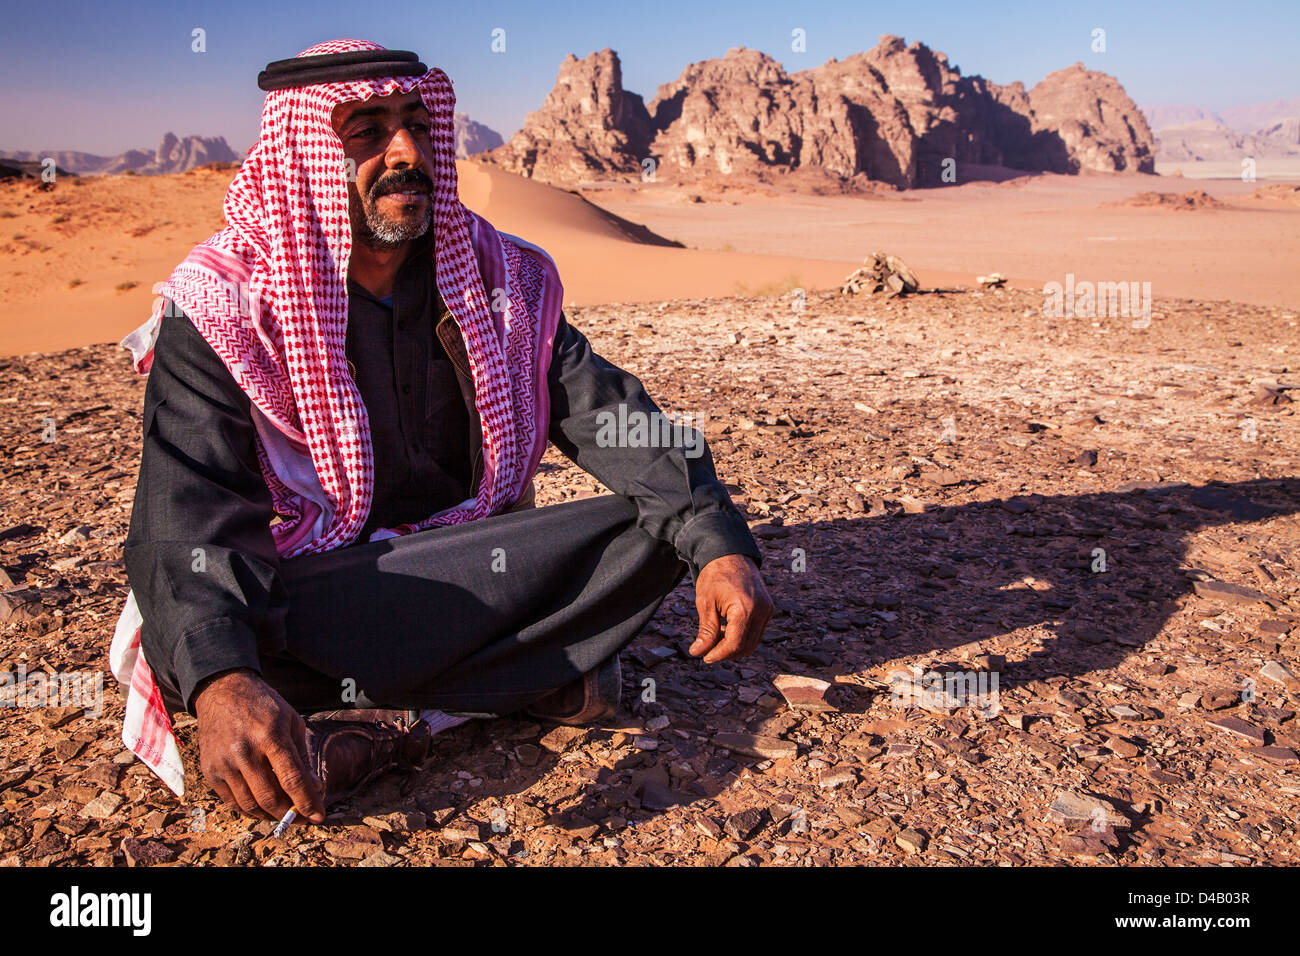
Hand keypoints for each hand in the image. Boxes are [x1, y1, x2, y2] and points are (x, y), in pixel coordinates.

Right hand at [192, 668, 325, 823]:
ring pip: (250, 804)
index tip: (318, 817)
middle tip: (303, 818)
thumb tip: (314, 788)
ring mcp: (224, 763)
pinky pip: (231, 801)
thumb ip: (302, 756)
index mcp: (270, 736)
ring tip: (285, 814)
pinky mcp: (210, 770)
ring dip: (271, 815)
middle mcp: (245, 752)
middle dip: (290, 814)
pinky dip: (250, 809)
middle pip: (270, 798)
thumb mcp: (291, 721)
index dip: (307, 803)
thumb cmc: (263, 705)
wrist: (222, 691)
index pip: (292, 780)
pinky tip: (263, 806)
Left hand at [689, 554, 772, 662]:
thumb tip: (698, 652)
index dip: (719, 655)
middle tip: (707, 651)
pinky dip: (742, 636)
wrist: (730, 553)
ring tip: (715, 638)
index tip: (705, 657)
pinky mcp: (768, 608)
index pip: (735, 644)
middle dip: (726, 653)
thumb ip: (705, 630)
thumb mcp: (705, 602)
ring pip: (753, 642)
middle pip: (746, 646)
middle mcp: (761, 610)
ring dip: (734, 646)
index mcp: (745, 608)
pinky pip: (756, 631)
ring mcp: (767, 609)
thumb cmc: (715, 574)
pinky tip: (725, 630)